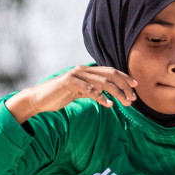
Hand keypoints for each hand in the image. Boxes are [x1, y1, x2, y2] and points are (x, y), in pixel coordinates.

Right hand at [5, 65, 136, 122]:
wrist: (39, 99)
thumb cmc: (59, 96)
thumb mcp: (78, 92)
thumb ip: (91, 91)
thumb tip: (106, 95)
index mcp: (86, 71)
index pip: (110, 71)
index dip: (124, 77)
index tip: (135, 86)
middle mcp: (83, 70)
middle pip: (110, 75)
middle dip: (124, 85)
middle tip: (133, 98)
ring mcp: (76, 75)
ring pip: (102, 82)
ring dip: (116, 93)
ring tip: (125, 102)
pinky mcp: (69, 83)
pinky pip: (89, 90)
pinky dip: (100, 97)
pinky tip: (109, 104)